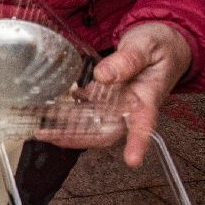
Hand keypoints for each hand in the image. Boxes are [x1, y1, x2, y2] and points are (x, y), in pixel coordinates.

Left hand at [58, 23, 193, 166]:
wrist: (162, 43)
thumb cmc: (161, 46)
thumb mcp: (146, 46)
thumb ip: (128, 60)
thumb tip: (104, 75)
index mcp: (148, 97)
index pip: (144, 125)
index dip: (138, 144)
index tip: (132, 161)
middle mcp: (130, 105)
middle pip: (107, 131)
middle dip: (79, 138)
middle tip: (51, 137)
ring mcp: (116, 102)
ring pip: (91, 122)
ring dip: (67, 127)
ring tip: (41, 129)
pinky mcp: (105, 95)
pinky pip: (85, 108)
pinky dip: (67, 110)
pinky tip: (49, 109)